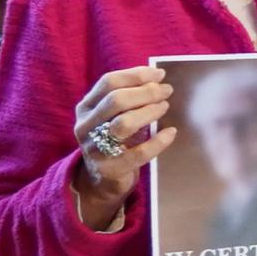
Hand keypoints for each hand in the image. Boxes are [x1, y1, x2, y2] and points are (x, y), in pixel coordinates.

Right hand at [68, 65, 174, 224]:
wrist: (101, 180)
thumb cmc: (113, 140)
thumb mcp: (111, 117)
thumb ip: (127, 99)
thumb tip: (157, 80)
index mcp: (85, 108)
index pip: (108, 82)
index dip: (136, 75)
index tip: (159, 75)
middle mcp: (86, 126)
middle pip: (116, 100)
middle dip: (146, 92)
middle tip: (167, 91)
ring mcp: (95, 149)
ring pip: (124, 123)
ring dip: (149, 112)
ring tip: (165, 107)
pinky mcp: (111, 169)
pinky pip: (139, 153)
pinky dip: (158, 141)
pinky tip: (170, 132)